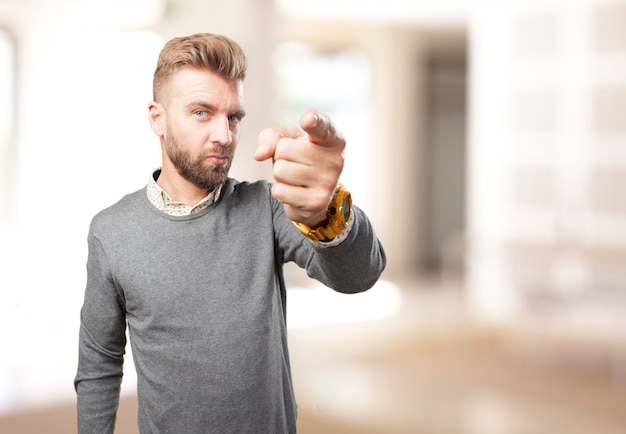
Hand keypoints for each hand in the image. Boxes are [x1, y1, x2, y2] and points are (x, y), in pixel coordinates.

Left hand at [254, 110, 345, 227]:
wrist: (310, 194)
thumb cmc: (299, 159)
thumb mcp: (286, 139)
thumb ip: (271, 137)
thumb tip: (260, 154)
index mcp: (332, 138)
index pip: (322, 127)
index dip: (313, 121)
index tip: (308, 119)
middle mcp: (336, 159)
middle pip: (284, 149)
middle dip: (281, 156)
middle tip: (295, 163)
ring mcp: (329, 181)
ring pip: (280, 170)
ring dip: (280, 175)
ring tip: (295, 177)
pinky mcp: (318, 202)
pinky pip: (280, 191)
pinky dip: (280, 191)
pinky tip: (295, 191)